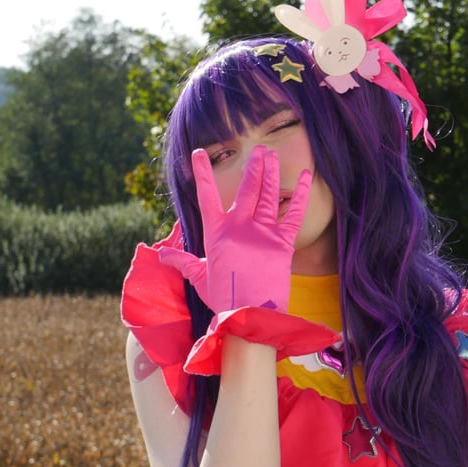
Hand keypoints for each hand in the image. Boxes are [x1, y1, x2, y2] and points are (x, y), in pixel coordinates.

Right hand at [158, 146, 311, 313]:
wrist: (250, 316)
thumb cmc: (224, 299)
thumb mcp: (199, 277)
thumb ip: (183, 261)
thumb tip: (162, 255)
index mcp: (216, 233)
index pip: (206, 196)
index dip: (202, 173)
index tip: (198, 153)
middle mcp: (239, 227)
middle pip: (247, 189)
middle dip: (253, 167)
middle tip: (259, 150)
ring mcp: (262, 233)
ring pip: (267, 195)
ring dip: (270, 173)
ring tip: (272, 155)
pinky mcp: (282, 243)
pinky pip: (293, 213)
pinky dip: (299, 194)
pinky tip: (305, 176)